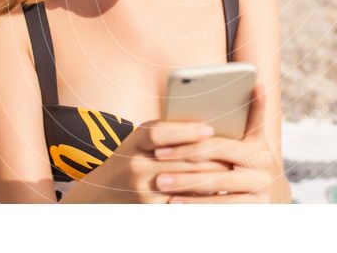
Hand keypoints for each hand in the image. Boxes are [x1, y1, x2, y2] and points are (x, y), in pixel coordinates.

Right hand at [74, 119, 232, 202]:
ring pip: (185, 182)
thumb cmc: (131, 159)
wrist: (102, 195)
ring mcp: (143, 191)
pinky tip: (215, 190)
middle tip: (234, 151)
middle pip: (178, 160)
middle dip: (209, 156)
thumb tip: (206, 127)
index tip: (210, 129)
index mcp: (134, 142)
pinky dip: (200, 195)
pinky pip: (182, 201)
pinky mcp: (151, 210)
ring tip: (230, 168)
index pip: (157, 133)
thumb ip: (167, 132)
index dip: (185, 130)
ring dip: (210, 176)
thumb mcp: (140, 141)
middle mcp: (136, 166)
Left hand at [153, 84, 281, 202]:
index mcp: (258, 149)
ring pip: (216, 193)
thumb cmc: (256, 160)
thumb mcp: (257, 138)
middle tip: (157, 177)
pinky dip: (196, 207)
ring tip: (163, 188)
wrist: (277, 196)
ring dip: (186, 191)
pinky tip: (176, 204)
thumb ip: (255, 113)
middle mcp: (262, 172)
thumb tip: (258, 83)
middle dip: (183, 173)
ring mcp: (259, 195)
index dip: (187, 148)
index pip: (216, 146)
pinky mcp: (254, 212)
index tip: (159, 150)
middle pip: (215, 172)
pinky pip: (220, 210)